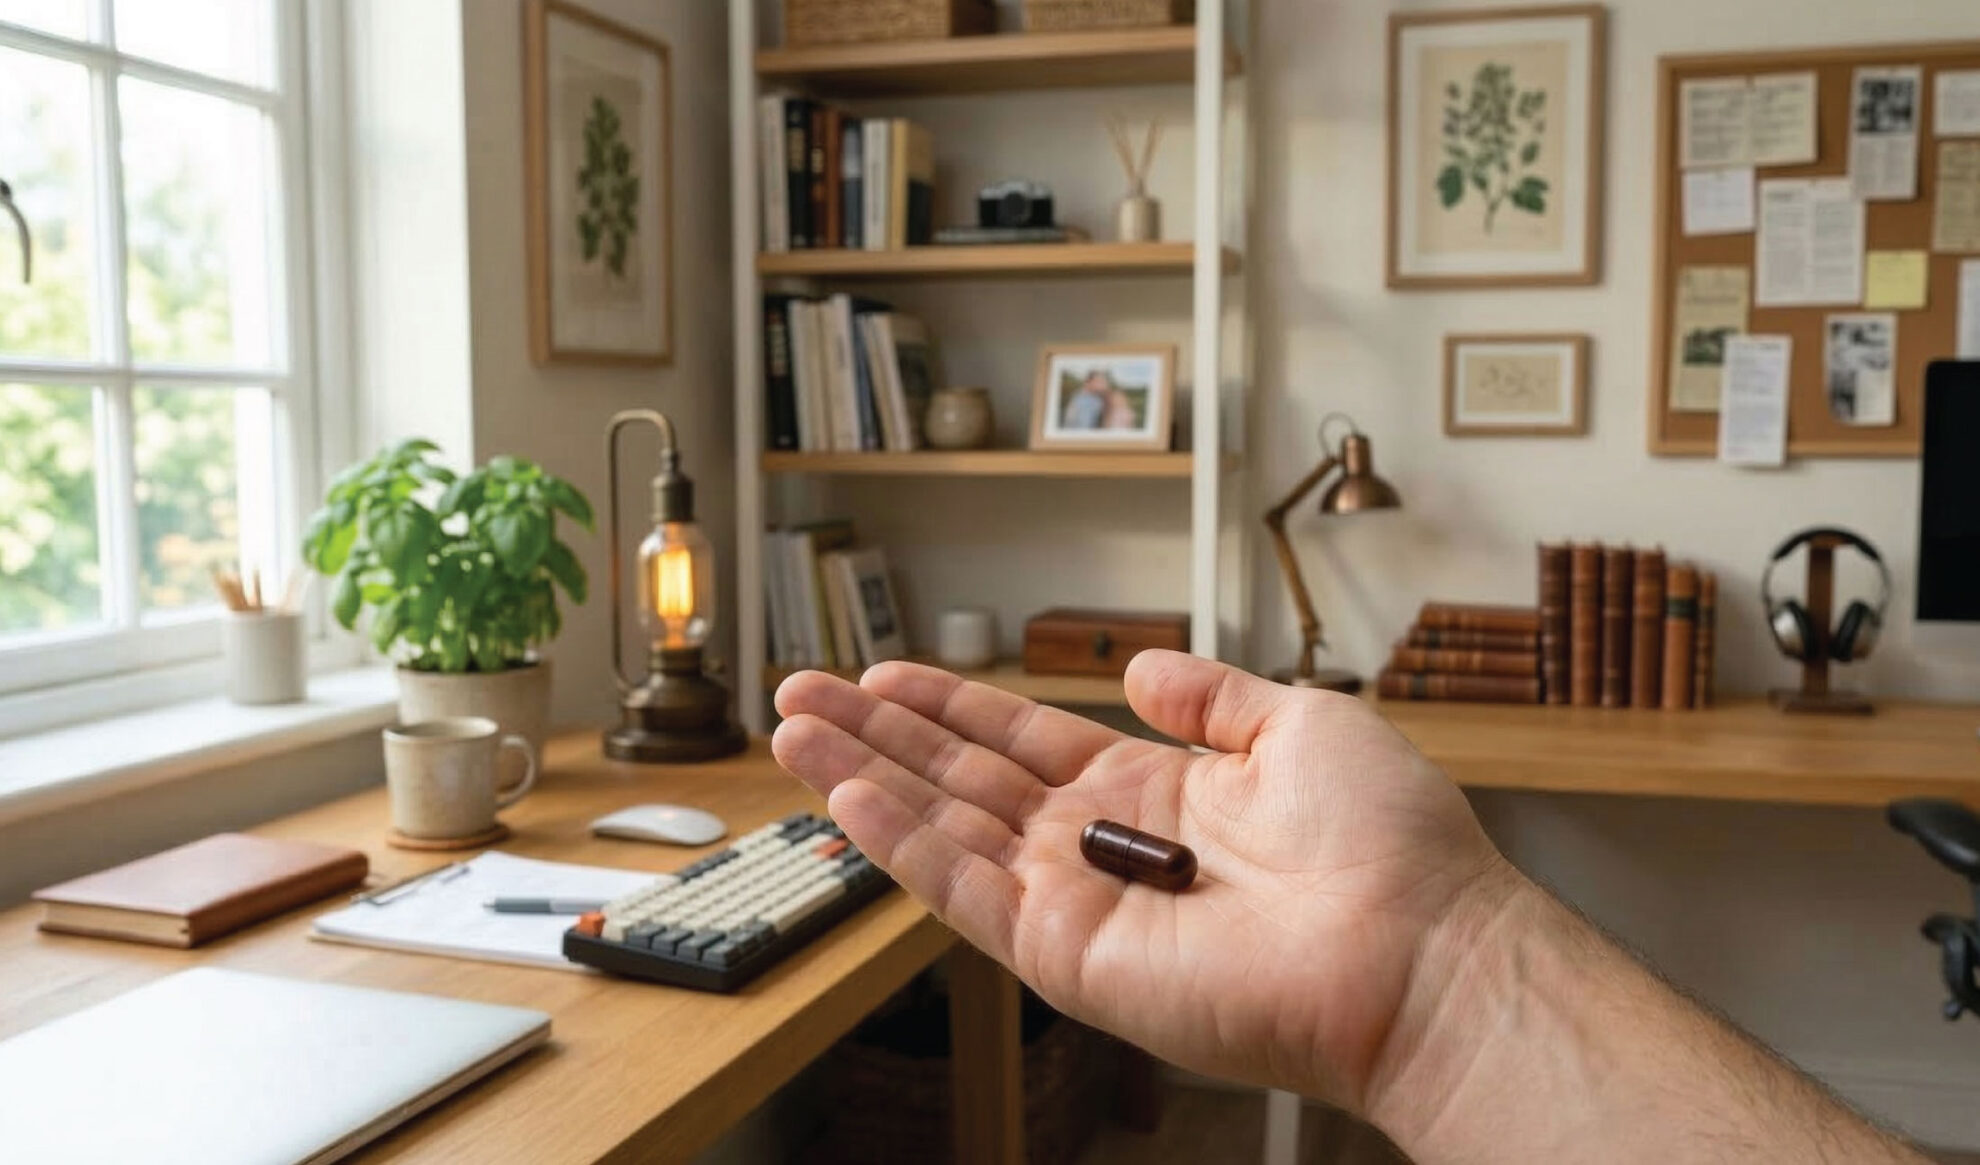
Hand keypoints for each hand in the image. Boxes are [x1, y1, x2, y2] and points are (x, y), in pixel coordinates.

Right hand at [771, 649, 1515, 1110]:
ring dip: (863, 779)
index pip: (1023, 740)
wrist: (1420, 944)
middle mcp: (1104, 847)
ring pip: (945, 831)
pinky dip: (901, 847)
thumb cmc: (1387, 844)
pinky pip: (967, 894)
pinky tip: (846, 796)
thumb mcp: (1301, 723)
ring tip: (790, 729)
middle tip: (800, 690)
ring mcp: (1080, 903)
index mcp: (1154, 792)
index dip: (949, 705)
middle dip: (879, 733)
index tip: (882, 671)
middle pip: (962, 780)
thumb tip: (1142, 667)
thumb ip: (1212, 695)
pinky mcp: (1070, 957)